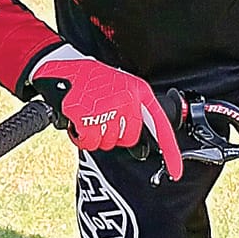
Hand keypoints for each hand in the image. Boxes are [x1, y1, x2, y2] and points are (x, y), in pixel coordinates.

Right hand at [29, 47, 183, 176]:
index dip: (170, 151)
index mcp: (138, 91)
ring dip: (93, 137)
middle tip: (100, 121)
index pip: (160, 124)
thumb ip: (133, 113)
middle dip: (112, 137)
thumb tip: (143, 148)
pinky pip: (87, 142)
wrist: (63, 66)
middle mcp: (126, 100)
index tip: (176, 171)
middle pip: (127, 140)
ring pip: (105, 144)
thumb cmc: (92, 79)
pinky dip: (79, 137)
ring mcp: (106, 108)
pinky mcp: (85, 116)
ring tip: (86, 117)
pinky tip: (76, 121)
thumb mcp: (121, 88)